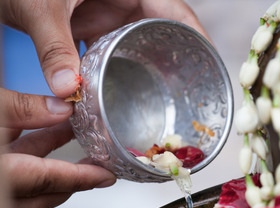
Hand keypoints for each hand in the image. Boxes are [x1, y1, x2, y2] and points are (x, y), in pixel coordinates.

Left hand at [0, 0, 208, 97]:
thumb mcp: (42, 6)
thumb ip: (54, 46)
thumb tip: (67, 88)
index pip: (174, 9)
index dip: (197, 34)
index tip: (209, 60)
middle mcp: (122, 1)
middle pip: (160, 31)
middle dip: (173, 58)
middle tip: (185, 89)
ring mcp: (106, 15)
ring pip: (135, 45)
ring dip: (143, 69)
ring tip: (158, 97)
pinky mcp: (90, 27)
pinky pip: (110, 52)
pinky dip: (113, 71)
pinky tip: (115, 91)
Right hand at [0, 88, 116, 207]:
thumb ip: (22, 109)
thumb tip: (61, 109)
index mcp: (1, 175)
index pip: (48, 180)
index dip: (82, 178)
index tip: (108, 176)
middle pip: (42, 195)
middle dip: (73, 181)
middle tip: (99, 166)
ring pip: (28, 187)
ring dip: (52, 164)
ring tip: (74, 137)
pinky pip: (13, 176)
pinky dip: (31, 159)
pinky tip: (44, 133)